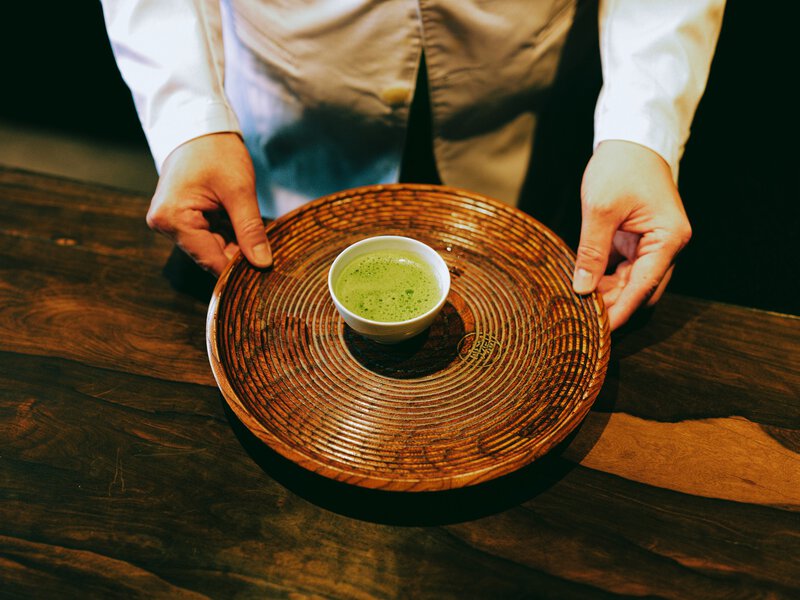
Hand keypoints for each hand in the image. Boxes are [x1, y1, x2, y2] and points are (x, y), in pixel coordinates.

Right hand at [146, 132, 271, 275]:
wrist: (199, 124)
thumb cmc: (215, 150)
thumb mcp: (239, 191)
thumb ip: (250, 230)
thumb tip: (262, 263)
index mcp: (173, 219)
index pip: (211, 260)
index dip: (239, 269)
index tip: (266, 274)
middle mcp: (165, 224)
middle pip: (210, 255)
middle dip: (239, 255)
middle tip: (270, 256)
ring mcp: (171, 221)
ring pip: (211, 246)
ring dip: (235, 244)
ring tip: (259, 237)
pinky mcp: (180, 217)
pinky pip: (207, 235)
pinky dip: (228, 234)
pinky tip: (245, 229)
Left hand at [572, 140, 691, 329]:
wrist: (631, 139)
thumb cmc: (620, 167)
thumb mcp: (600, 210)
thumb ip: (592, 252)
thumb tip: (581, 288)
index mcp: (668, 239)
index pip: (643, 287)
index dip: (620, 311)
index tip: (599, 332)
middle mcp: (668, 245)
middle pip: (641, 289)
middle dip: (614, 306)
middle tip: (582, 323)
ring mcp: (655, 243)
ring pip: (632, 281)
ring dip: (608, 293)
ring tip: (578, 307)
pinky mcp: (640, 240)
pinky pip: (625, 268)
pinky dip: (606, 278)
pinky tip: (584, 287)